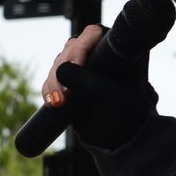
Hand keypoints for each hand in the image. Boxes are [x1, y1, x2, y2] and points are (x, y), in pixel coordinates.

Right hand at [39, 23, 157, 151]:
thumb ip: (90, 82)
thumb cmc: (126, 119)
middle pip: (71, 48)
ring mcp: (85, 67)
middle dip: (62, 70)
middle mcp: (100, 54)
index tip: (76, 65)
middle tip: (62, 95)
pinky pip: (54, 77)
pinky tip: (52, 101)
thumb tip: (63, 70)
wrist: (119, 141)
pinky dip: (49, 89)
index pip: (93, 34)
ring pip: (59, 63)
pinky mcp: (73, 81)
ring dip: (54, 82)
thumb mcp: (111, 100)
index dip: (80, 47)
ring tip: (58, 102)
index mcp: (118, 50)